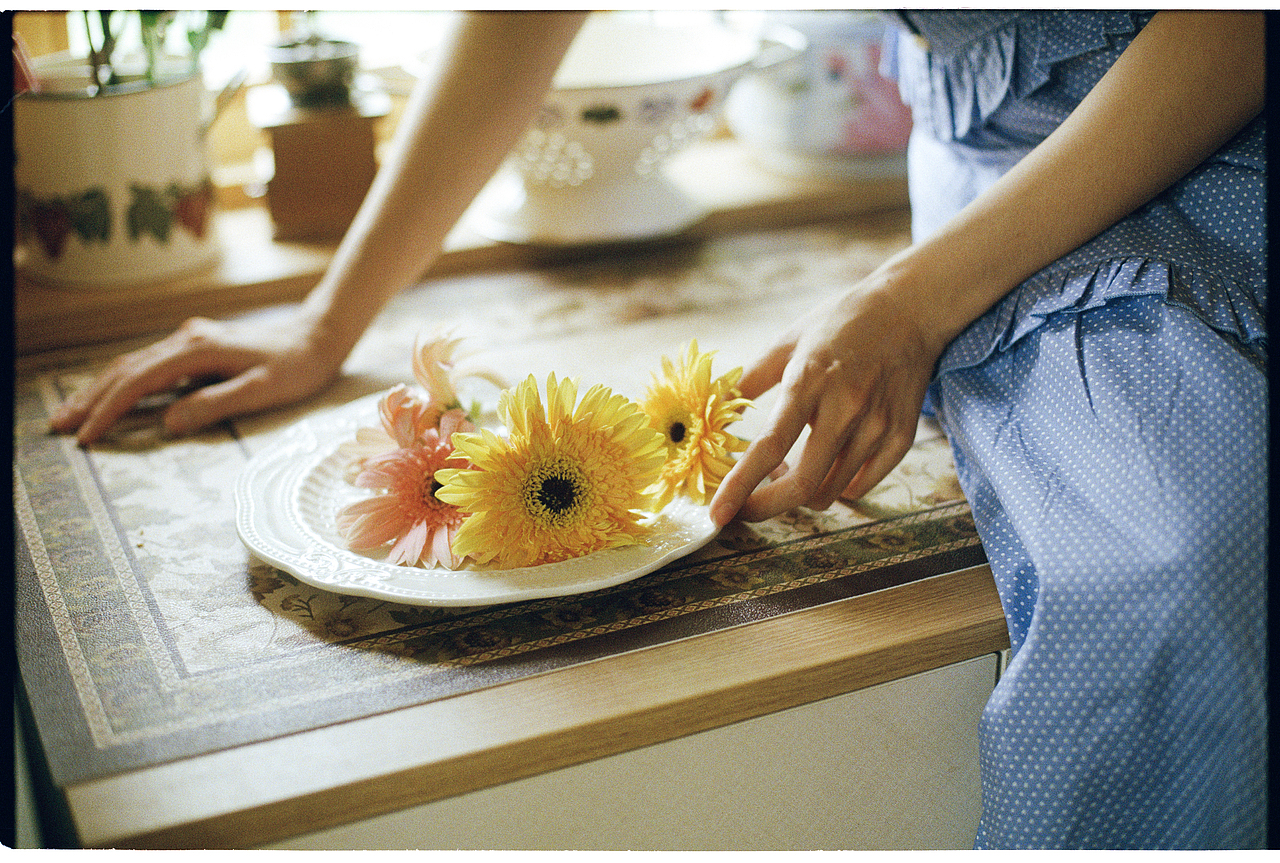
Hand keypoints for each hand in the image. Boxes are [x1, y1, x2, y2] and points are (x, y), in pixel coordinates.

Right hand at [49, 314, 346, 445]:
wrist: (318, 335)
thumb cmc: (297, 366)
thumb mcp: (264, 390)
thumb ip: (217, 404)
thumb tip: (171, 422)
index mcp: (198, 350)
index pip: (140, 382)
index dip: (110, 410)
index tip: (88, 436)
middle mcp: (187, 340)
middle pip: (125, 369)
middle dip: (90, 399)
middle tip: (59, 427)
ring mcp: (190, 340)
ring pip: (133, 363)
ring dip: (101, 388)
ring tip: (71, 413)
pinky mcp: (196, 346)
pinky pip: (149, 363)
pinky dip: (124, 381)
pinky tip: (111, 395)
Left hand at [709, 273, 943, 525]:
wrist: (909, 309)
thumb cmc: (842, 324)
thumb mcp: (788, 341)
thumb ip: (748, 381)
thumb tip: (714, 412)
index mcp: (810, 380)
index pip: (770, 446)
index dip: (740, 485)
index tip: (718, 514)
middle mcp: (847, 407)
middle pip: (802, 485)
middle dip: (764, 507)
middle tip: (744, 507)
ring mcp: (878, 426)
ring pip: (829, 491)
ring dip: (799, 491)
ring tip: (788, 465)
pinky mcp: (901, 438)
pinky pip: (860, 487)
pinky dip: (834, 487)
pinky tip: (825, 462)